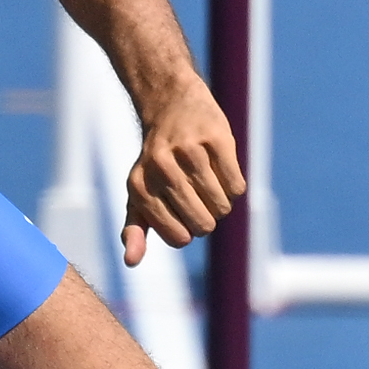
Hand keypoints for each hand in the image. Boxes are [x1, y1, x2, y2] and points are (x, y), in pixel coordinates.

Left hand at [122, 78, 245, 264]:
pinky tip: (220, 169)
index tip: (182, 214)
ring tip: (208, 182)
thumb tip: (131, 262)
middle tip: (198, 198)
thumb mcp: (139, 194)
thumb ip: (135, 229)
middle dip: (207, 219)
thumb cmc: (157, 162)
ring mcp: (189, 152)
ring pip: (223, 206)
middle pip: (204, 224)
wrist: (172, 106)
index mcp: (139, 187)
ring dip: (221, 202)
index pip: (179, 238)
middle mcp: (160, 168)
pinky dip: (234, 185)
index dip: (188, 232)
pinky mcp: (216, 139)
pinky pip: (237, 185)